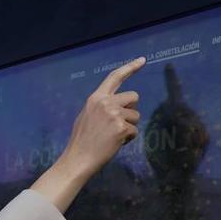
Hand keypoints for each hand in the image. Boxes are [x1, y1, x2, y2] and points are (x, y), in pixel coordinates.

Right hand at [59, 57, 144, 177]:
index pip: (115, 77)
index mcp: (95, 98)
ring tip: (113, 137)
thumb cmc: (81, 141)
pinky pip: (134, 130)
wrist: (78, 159)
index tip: (143, 60)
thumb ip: (100, 107)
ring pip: (136, 115)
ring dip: (129, 126)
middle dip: (131, 110)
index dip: (130, 67)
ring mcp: (114, 114)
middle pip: (134, 97)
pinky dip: (128, 138)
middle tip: (119, 123)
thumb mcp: (86, 116)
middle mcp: (106, 103)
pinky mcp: (121, 127)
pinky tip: (115, 144)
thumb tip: (117, 105)